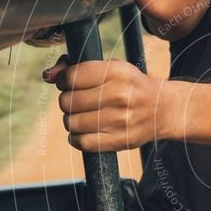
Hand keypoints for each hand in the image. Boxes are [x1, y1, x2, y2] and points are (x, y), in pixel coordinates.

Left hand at [42, 55, 161, 151]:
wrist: (163, 109)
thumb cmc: (132, 86)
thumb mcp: (112, 68)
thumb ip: (78, 67)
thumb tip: (47, 75)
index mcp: (117, 72)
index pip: (71, 78)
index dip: (63, 81)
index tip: (69, 84)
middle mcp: (119, 95)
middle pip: (67, 101)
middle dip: (67, 101)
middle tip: (77, 101)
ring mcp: (120, 120)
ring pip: (72, 122)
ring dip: (72, 120)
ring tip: (83, 116)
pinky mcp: (120, 140)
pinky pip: (81, 142)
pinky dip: (77, 138)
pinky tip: (85, 131)